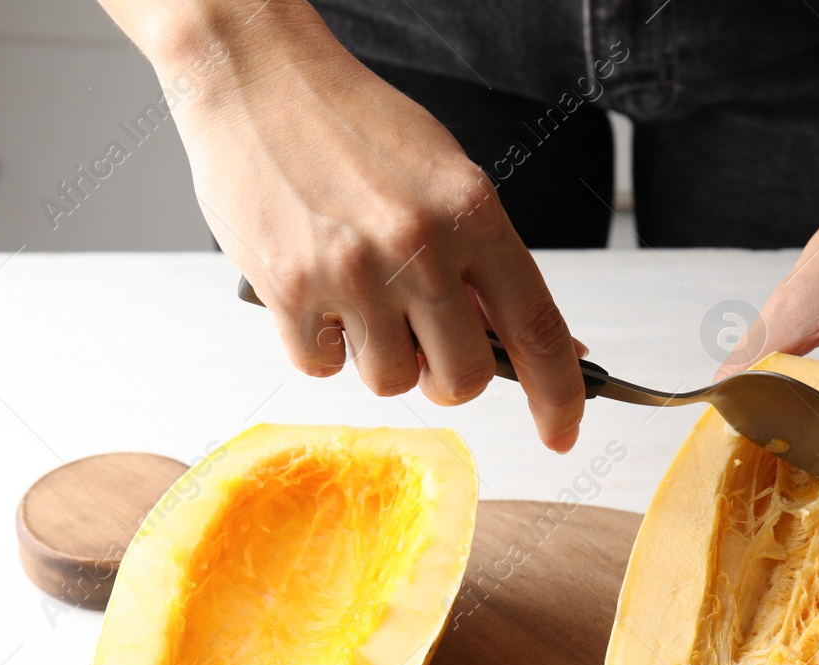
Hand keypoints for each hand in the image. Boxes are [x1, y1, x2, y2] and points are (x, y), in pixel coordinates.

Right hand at [140, 4, 586, 450]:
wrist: (256, 76)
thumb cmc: (352, 126)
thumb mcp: (443, 178)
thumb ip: (483, 262)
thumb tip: (529, 339)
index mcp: (472, 211)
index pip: (538, 326)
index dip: (558, 394)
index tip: (562, 433)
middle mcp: (420, 244)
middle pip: (462, 377)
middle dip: (446, 378)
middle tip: (422, 343)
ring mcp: (354, 271)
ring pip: (390, 381)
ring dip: (376, 357)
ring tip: (356, 297)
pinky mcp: (290, 290)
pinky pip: (321, 367)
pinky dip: (319, 343)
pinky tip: (312, 289)